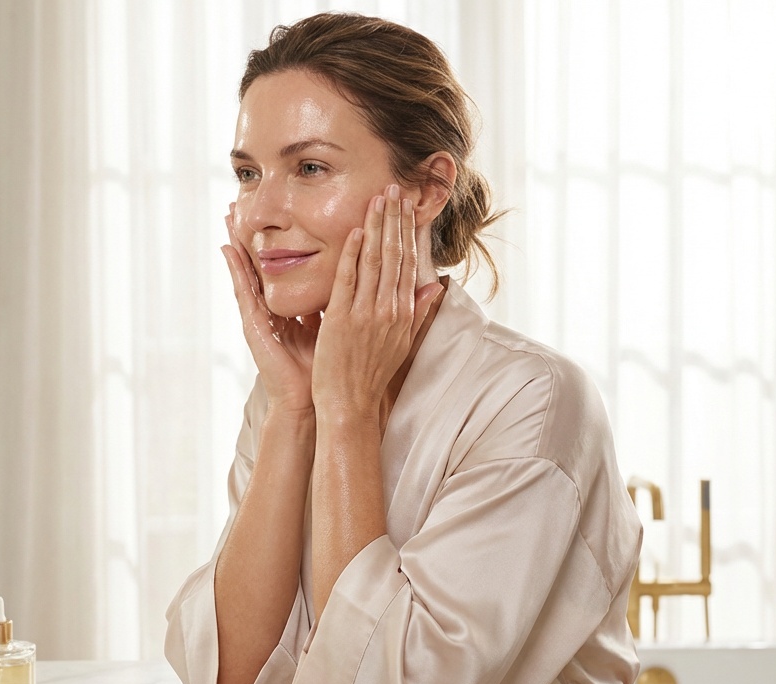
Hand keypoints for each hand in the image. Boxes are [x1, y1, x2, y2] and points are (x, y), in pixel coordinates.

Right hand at [221, 204, 321, 417]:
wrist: (314, 400)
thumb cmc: (327, 369)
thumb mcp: (336, 326)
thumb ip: (340, 303)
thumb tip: (356, 280)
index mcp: (295, 306)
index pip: (288, 264)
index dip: (283, 238)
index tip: (279, 209)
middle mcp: (275, 307)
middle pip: (263, 261)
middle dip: (254, 232)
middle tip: (242, 200)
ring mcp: (261, 315)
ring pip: (248, 270)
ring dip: (237, 241)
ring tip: (228, 213)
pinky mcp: (254, 325)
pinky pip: (243, 291)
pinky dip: (234, 269)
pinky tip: (226, 248)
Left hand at [310, 184, 443, 419]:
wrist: (351, 405)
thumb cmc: (372, 376)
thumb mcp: (403, 343)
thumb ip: (417, 312)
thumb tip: (434, 287)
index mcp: (403, 313)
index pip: (408, 263)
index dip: (408, 231)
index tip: (407, 206)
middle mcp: (389, 310)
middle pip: (395, 255)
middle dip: (395, 219)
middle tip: (395, 187)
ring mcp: (366, 314)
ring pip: (375, 261)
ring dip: (378, 227)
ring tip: (379, 198)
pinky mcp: (341, 320)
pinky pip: (349, 280)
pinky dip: (354, 254)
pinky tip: (357, 231)